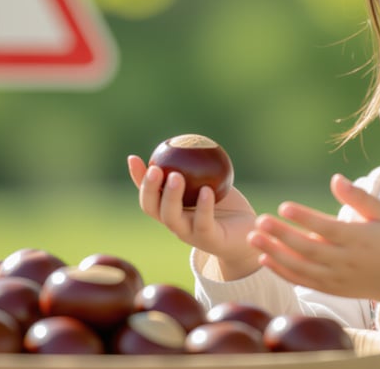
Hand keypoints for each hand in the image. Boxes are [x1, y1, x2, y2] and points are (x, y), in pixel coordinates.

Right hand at [128, 155, 260, 279]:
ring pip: (171, 217)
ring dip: (171, 197)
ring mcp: (189, 233)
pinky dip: (203, 207)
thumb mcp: (208, 181)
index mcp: (169, 208)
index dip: (137, 178)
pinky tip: (207, 190)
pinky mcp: (209, 240)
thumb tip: (182, 140)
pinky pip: (203, 222)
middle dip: (149, 189)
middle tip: (156, 169)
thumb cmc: (223, 203)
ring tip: (176, 176)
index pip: (147, 193)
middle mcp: (174, 222)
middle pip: (151, 208)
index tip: (133, 158)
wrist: (245, 233)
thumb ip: (194, 167)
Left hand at [248, 174, 379, 318]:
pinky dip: (282, 271)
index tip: (284, 206)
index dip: (305, 218)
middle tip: (260, 219)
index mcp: (359, 239)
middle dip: (282, 234)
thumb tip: (335, 179)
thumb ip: (359, 197)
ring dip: (275, 253)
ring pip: (300, 267)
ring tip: (254, 237)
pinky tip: (264, 258)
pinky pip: (302, 282)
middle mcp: (346, 261)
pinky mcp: (331, 289)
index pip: (327, 228)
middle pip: (308, 249)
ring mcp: (337, 278)